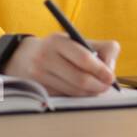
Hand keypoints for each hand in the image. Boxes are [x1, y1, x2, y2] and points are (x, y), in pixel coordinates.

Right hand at [3, 34, 120, 95]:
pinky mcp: (38, 89)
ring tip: (97, 88)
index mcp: (58, 41)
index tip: (111, 77)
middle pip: (79, 78)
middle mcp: (45, 57)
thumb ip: (102, 48)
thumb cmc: (60, 49)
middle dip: (98, 85)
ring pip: (73, 90)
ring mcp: (39, 75)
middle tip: (107, 86)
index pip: (84, 58)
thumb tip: (110, 68)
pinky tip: (81, 90)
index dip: (100, 70)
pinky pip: (64, 96)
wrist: (24, 57)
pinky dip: (77, 95)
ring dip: (89, 92)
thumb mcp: (77, 40)